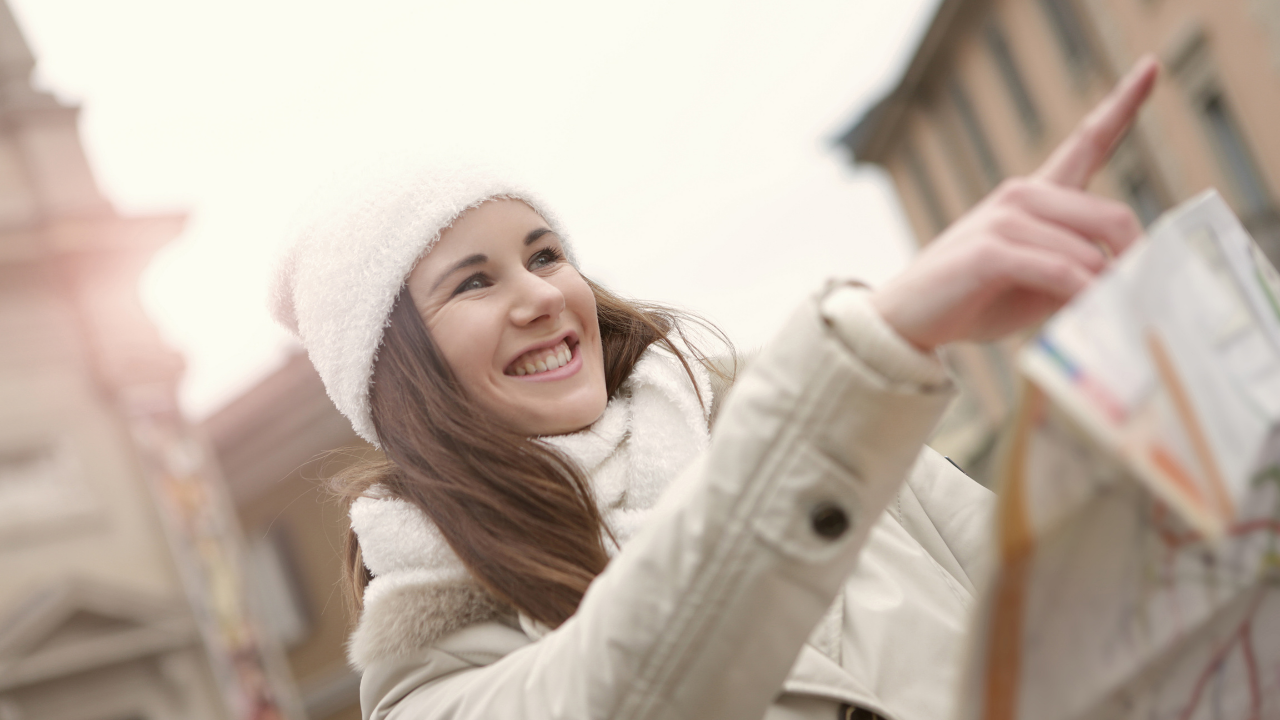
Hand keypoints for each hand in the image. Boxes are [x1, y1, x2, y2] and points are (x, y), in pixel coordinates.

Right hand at [870, 55, 1159, 350]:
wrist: (909, 318)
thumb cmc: (977, 298)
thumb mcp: (1039, 284)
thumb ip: (1081, 271)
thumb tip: (1131, 280)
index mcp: (1037, 195)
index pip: (1087, 141)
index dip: (1124, 102)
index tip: (1151, 65)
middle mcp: (1023, 195)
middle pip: (1112, 216)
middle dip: (1135, 263)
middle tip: (1142, 300)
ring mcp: (1005, 218)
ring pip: (1089, 251)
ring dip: (1107, 292)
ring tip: (1111, 319)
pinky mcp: (991, 249)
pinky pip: (1062, 272)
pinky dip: (1084, 297)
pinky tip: (1091, 313)